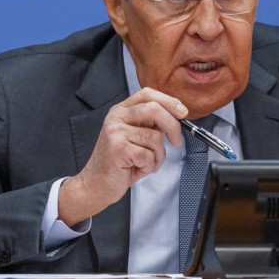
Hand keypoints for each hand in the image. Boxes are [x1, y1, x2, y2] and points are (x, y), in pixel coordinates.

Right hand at [58, 87, 187, 225]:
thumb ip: (150, 124)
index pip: (148, 94)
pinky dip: (150, 165)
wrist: (96, 184)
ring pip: (155, 137)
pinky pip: (149, 155)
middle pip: (155, 109)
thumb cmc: (119, 162)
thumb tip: (176, 116)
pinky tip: (138, 168)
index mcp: (121, 110)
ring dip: (158, 155)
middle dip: (173, 126)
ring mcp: (115, 132)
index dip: (169, 101)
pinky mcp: (118, 149)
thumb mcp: (135, 137)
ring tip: (147, 162)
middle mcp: (116, 117)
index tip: (183, 113)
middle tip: (176, 141)